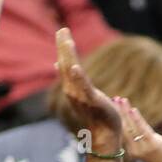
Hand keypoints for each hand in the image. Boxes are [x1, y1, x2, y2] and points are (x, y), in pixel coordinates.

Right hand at [54, 27, 121, 145]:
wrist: (104, 132)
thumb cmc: (95, 113)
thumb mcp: (82, 91)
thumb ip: (70, 78)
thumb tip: (57, 64)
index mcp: (70, 87)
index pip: (64, 63)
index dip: (62, 48)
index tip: (62, 31)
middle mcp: (72, 91)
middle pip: (66, 65)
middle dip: (64, 47)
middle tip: (62, 29)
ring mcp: (80, 96)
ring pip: (72, 73)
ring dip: (69, 56)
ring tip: (67, 40)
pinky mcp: (91, 101)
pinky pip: (83, 88)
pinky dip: (78, 78)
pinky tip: (75, 67)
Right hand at [116, 97, 161, 161]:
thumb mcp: (150, 147)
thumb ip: (142, 138)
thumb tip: (138, 125)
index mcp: (132, 150)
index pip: (123, 131)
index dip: (118, 118)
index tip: (114, 105)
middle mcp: (134, 150)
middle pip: (124, 128)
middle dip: (118, 112)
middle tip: (113, 99)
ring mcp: (143, 148)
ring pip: (131, 127)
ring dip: (125, 112)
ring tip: (120, 99)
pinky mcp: (152, 145)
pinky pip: (142, 129)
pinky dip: (137, 119)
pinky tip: (132, 109)